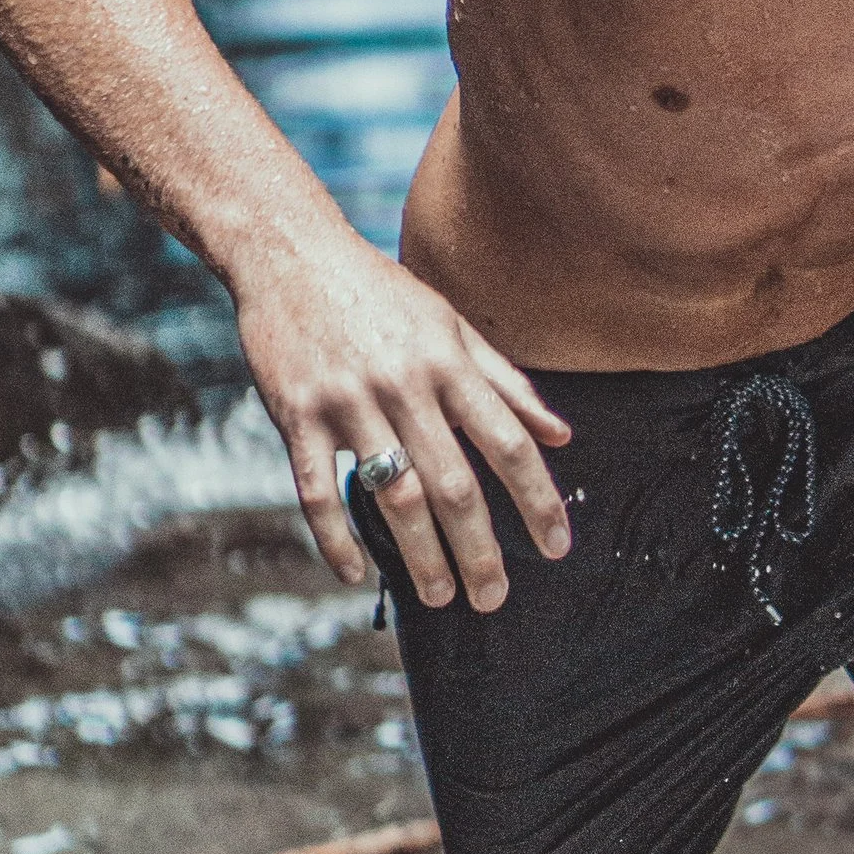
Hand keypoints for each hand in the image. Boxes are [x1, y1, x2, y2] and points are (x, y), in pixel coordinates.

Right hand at [233, 236, 570, 612]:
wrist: (292, 255)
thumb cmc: (381, 294)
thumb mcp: (453, 325)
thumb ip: (506, 383)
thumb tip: (562, 433)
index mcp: (449, 364)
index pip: (508, 443)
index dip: (537, 499)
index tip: (556, 547)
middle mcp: (405, 385)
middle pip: (453, 483)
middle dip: (479, 548)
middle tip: (493, 598)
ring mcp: (348, 402)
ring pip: (392, 495)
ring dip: (419, 554)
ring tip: (440, 596)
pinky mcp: (296, 415)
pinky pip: (318, 489)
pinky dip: (336, 537)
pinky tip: (356, 575)